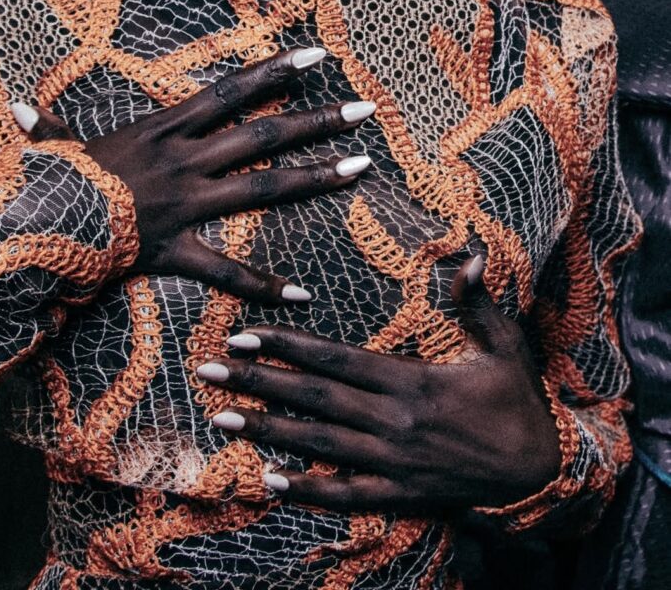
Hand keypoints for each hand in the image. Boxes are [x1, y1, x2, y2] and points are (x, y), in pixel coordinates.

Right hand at [11, 47, 375, 304]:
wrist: (36, 229)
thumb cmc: (53, 186)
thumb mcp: (56, 148)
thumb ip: (47, 128)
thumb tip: (17, 108)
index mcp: (164, 129)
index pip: (231, 92)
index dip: (274, 73)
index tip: (317, 58)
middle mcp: (185, 160)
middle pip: (263, 135)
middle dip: (317, 120)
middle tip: (366, 110)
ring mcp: (186, 204)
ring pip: (262, 187)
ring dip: (314, 177)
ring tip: (361, 166)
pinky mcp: (177, 249)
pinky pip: (226, 271)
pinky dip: (262, 284)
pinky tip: (302, 294)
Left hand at [197, 256, 561, 511]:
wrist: (543, 474)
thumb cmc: (519, 403)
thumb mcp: (506, 347)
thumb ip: (480, 303)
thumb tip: (470, 254)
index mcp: (413, 382)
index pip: (336, 359)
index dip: (287, 346)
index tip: (245, 334)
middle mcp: (395, 423)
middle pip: (314, 399)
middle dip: (258, 382)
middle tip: (208, 371)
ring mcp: (395, 464)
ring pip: (320, 445)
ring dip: (268, 430)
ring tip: (222, 417)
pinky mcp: (402, 496)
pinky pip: (348, 496)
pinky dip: (308, 491)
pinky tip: (270, 481)